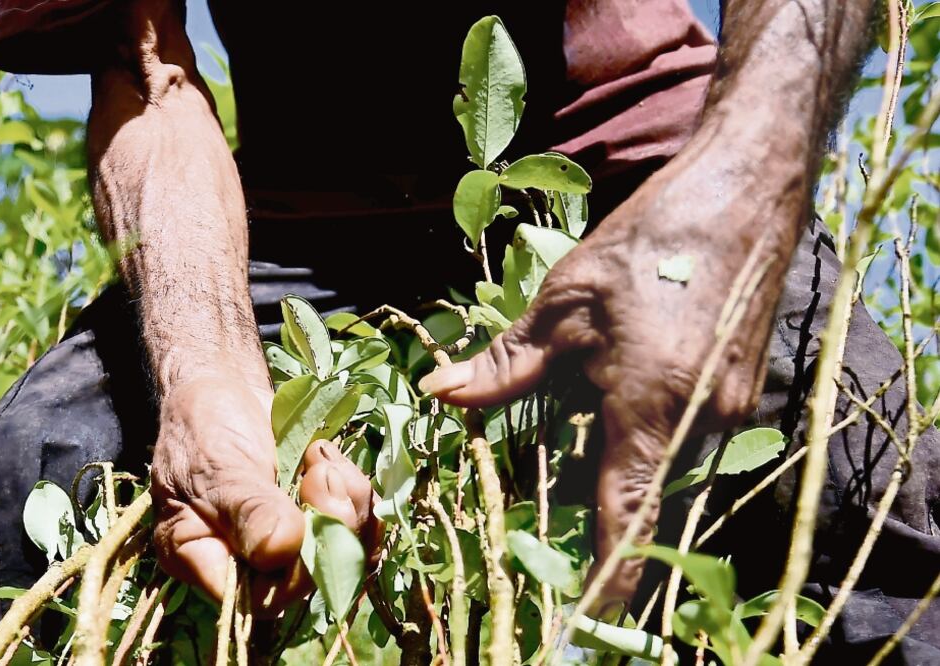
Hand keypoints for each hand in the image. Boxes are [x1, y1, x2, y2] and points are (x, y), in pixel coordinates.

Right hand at [150, 376, 380, 612]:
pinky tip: (330, 457)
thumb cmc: (203, 427)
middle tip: (323, 473)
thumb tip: (281, 550)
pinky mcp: (319, 516)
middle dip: (332, 528)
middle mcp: (251, 563)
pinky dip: (357, 490)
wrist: (224, 390)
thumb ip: (248, 509)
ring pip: (345, 551)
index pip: (261, 599)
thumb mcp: (218, 467)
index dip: (297, 573)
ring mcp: (291, 540)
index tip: (308, 519)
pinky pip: (358, 523)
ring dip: (350, 503)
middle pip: (312, 579)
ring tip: (323, 459)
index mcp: (208, 562)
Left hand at [421, 134, 798, 605]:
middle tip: (550, 472)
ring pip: (663, 455)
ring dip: (622, 448)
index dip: (609, 571)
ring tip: (587, 400)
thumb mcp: (563, 301)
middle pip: (640, 483)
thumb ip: (506, 364)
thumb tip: (441, 392)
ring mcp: (730, 404)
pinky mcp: (741, 384)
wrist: (742, 190)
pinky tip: (624, 374)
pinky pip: (686, 428)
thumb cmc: (650, 239)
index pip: (628, 513)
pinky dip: (648, 422)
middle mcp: (702, 419)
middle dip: (598, 492)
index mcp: (652, 405)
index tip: (587, 616)